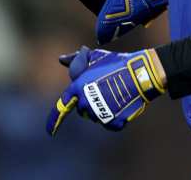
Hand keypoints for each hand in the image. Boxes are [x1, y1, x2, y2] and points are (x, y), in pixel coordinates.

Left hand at [46, 46, 164, 135]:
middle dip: (90, 103)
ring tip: (116, 95)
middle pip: (83, 110)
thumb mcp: (95, 57)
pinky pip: (111, 124)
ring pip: (97, 117)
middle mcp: (86, 103)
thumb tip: (61, 59)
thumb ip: (76, 59)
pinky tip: (123, 104)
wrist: (140, 73)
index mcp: (78, 88)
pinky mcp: (114, 122)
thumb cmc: (117, 63)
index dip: (54, 120)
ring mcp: (100, 114)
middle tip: (105, 90)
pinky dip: (116, 118)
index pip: (62, 107)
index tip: (50, 132)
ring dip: (103, 110)